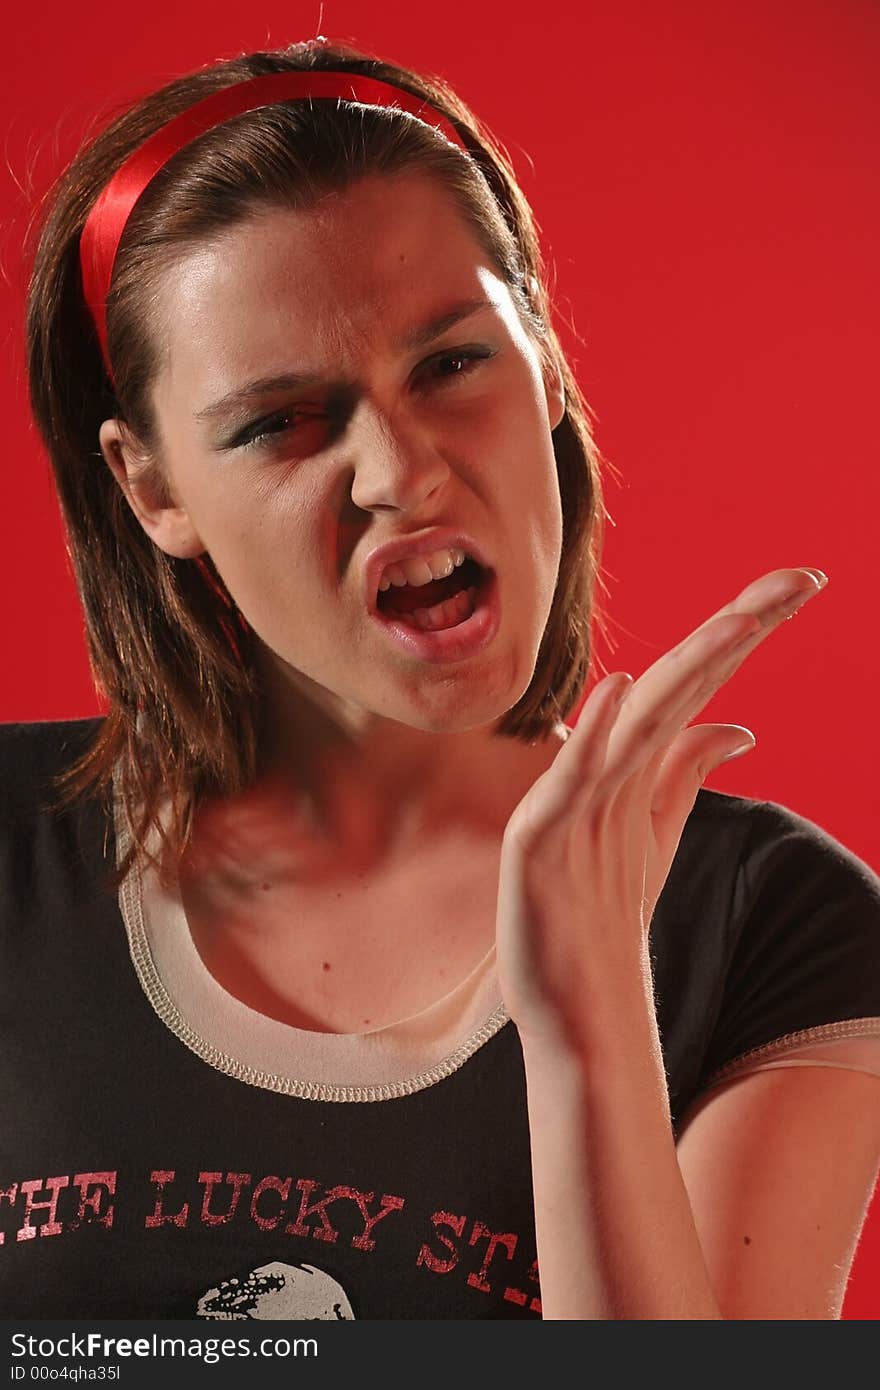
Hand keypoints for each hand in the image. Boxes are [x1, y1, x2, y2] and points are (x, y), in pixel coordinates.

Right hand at [495, 566, 827, 1050]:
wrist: (572, 1000)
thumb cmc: (602, 912)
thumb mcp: (655, 833)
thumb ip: (685, 772)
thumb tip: (741, 726)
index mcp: (637, 762)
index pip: (698, 680)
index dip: (747, 631)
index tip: (806, 584)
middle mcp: (608, 768)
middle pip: (676, 683)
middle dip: (736, 628)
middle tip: (798, 580)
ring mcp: (572, 802)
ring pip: (638, 722)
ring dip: (686, 667)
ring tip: (739, 622)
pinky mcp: (540, 842)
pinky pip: (572, 784)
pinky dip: (594, 736)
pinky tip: (617, 691)